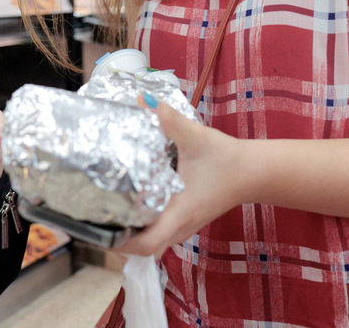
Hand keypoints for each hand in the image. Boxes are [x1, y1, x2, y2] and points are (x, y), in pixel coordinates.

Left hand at [115, 94, 251, 256]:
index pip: (148, 244)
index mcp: (181, 212)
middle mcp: (181, 226)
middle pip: (143, 250)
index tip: (102, 229)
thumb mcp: (197, 136)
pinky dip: (142, 228)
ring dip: (129, 235)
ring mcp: (184, 227)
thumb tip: (143, 100)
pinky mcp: (185, 222)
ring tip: (104, 214)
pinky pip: (158, 234)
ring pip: (150, 244)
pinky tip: (127, 208)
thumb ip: (169, 119)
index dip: (123, 243)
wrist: (255, 172)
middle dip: (118, 241)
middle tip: (93, 219)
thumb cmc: (227, 158)